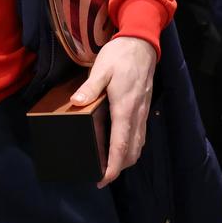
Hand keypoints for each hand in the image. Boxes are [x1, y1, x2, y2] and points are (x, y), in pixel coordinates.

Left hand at [71, 35, 157, 188]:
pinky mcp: (144, 107)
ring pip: (138, 144)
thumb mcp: (101, 68)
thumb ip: (90, 87)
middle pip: (132, 151)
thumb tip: (77, 101)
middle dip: (119, 167)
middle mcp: (137, 114)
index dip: (113, 167)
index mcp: (125, 108)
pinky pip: (140, 134)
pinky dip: (131, 146)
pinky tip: (121, 145)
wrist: (142, 43)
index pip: (120, 145)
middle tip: (102, 174)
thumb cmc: (120, 55)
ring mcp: (143, 111)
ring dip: (126, 158)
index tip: (103, 179)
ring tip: (110, 164)